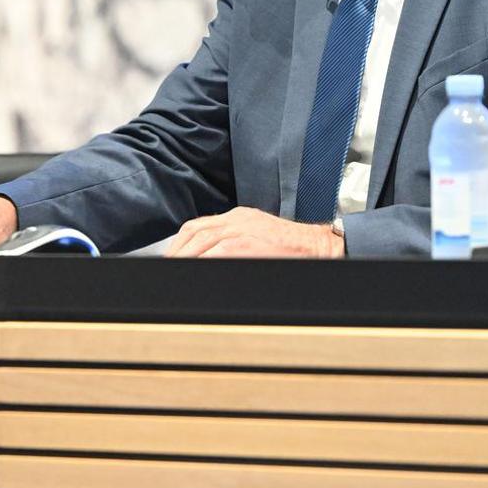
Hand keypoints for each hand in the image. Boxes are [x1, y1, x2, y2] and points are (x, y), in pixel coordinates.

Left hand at [165, 206, 343, 257]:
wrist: (320, 245)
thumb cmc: (293, 247)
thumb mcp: (259, 236)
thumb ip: (235, 243)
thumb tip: (210, 260)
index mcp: (238, 216)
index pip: (198, 225)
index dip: (180, 243)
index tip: (171, 257)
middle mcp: (237, 219)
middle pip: (195, 232)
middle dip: (177, 251)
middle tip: (166, 267)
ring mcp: (243, 229)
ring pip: (202, 240)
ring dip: (185, 257)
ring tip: (175, 270)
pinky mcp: (249, 242)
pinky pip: (219, 251)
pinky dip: (203, 261)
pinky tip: (195, 271)